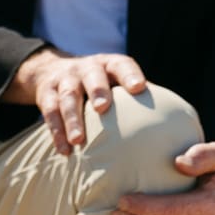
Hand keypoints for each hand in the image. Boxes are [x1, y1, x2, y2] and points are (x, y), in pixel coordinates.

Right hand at [5, 48, 148, 155]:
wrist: (50, 71)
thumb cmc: (97, 84)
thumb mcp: (113, 81)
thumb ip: (134, 96)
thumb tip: (168, 121)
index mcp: (109, 65)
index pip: (122, 65)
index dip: (129, 75)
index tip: (138, 88)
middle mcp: (86, 69)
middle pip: (92, 77)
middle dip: (97, 91)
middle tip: (102, 108)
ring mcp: (64, 80)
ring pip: (68, 97)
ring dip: (72, 119)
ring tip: (78, 140)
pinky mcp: (46, 93)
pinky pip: (49, 113)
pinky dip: (56, 132)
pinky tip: (64, 150)